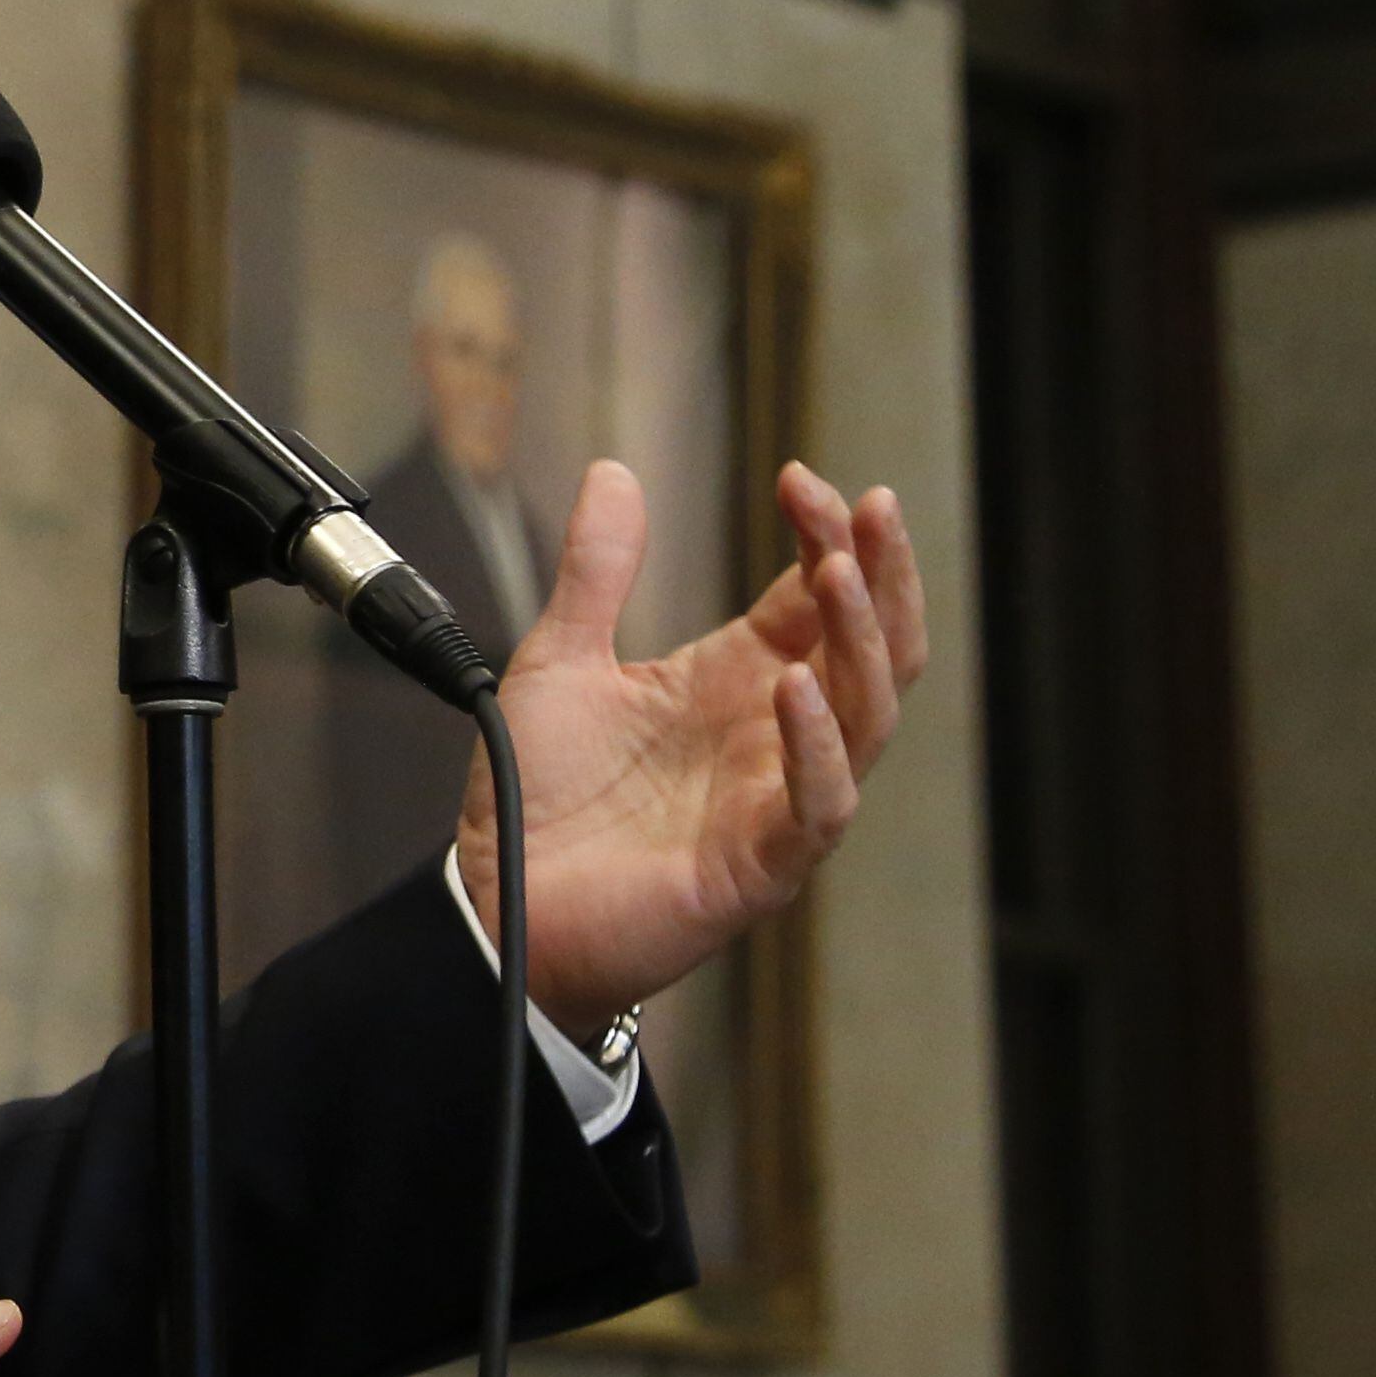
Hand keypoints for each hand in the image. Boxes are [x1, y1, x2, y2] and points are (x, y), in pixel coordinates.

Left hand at [456, 459, 926, 1039]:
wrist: (496, 904)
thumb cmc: (536, 798)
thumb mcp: (560, 661)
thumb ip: (596, 572)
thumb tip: (613, 472)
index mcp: (734, 681)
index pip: (815, 598)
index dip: (824, 536)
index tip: (801, 478)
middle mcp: (772, 735)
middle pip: (870, 648)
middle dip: (879, 575)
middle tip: (867, 508)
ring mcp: (775, 799)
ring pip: (867, 716)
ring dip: (861, 642)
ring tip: (839, 574)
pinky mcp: (761, 864)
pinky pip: (819, 805)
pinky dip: (817, 746)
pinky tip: (800, 687)